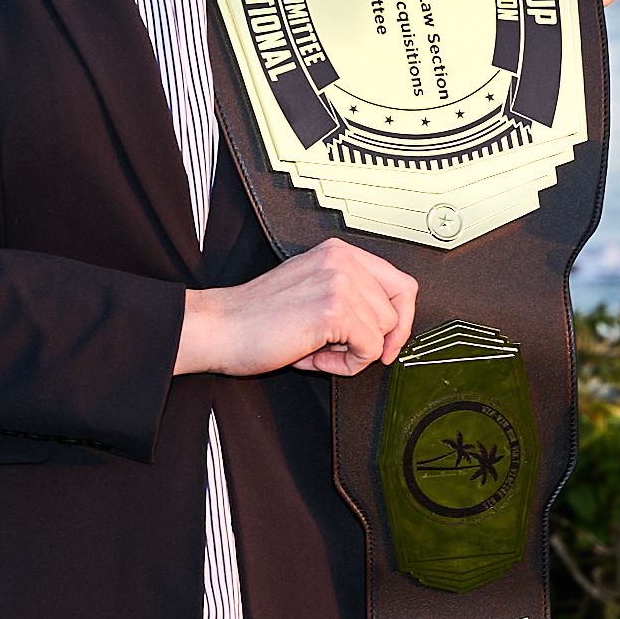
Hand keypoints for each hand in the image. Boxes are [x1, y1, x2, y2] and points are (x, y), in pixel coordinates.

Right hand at [179, 240, 418, 380]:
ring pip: (384, 332)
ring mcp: (339, 282)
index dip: (400, 319)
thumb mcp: (311, 291)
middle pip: (397, 311)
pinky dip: (347, 365)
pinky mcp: (334, 310)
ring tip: (318, 350)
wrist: (218, 328)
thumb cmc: (257, 318)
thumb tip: (390, 328)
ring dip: (354, 353)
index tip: (386, 342)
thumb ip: (350, 298)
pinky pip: (369, 349)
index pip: (401, 284)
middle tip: (340, 351)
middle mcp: (342, 260)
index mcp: (339, 252)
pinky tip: (316, 358)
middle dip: (373, 340)